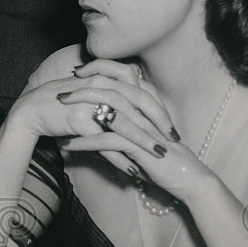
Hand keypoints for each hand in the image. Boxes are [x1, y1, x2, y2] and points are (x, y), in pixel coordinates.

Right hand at [12, 58, 176, 173]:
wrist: (32, 110)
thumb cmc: (61, 104)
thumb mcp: (88, 93)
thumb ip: (110, 95)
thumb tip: (134, 109)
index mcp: (106, 77)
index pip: (140, 91)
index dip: (158, 109)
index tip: (170, 126)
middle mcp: (101, 85)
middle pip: (138, 104)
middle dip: (158, 124)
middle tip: (173, 141)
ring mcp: (90, 101)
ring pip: (124, 122)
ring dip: (144, 141)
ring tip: (158, 155)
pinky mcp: (79, 119)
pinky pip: (105, 140)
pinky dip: (120, 156)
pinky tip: (131, 167)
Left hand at [57, 61, 215, 199]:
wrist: (188, 178)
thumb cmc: (163, 159)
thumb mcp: (142, 138)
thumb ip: (124, 127)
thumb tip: (97, 125)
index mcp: (147, 104)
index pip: (123, 74)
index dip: (99, 69)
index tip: (78, 73)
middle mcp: (145, 111)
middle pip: (111, 87)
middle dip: (83, 88)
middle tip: (61, 93)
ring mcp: (143, 127)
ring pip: (108, 109)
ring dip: (80, 111)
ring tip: (59, 117)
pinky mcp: (140, 147)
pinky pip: (108, 141)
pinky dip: (86, 142)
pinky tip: (69, 146)